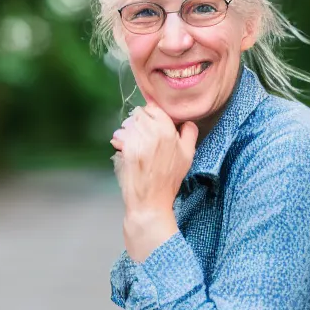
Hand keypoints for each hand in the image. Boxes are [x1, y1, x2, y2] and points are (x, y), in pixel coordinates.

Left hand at [111, 103, 195, 263]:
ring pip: (128, 122)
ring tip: (133, 142)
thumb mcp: (188, 155)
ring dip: (129, 129)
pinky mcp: (125, 148)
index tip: (152, 126)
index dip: (152, 115)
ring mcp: (137, 140)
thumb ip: (190, 132)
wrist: (151, 201)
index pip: (153, 108)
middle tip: (142, 135)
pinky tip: (124, 148)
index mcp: (168, 130)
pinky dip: (120, 139)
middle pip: (139, 113)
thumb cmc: (170, 179)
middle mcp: (152, 131)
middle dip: (139, 122)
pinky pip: (119, 134)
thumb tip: (186, 119)